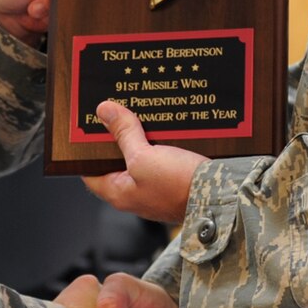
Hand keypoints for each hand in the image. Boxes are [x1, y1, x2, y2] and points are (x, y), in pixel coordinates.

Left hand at [80, 101, 205, 223]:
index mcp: (119, 193)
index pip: (90, 170)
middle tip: (115, 112)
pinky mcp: (175, 179)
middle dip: (116, 136)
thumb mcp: (144, 157)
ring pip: (140, 156)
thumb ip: (124, 134)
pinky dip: (158, 141)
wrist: (221, 196)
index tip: (87, 126)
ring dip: (139, 136)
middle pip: (116, 160)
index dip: (86, 149)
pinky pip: (161, 156)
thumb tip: (105, 111)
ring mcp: (156, 187)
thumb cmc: (179, 187)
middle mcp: (135, 192)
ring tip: (137, 113)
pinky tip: (162, 125)